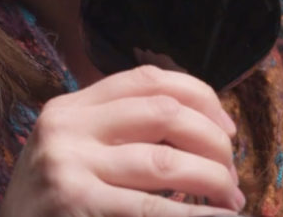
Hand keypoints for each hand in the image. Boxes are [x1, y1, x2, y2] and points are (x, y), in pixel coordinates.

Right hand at [0, 65, 245, 215]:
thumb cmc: (50, 206)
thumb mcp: (71, 153)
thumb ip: (119, 132)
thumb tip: (202, 126)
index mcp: (69, 108)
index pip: (147, 79)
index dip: (199, 96)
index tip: (226, 127)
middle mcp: (66, 129)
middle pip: (164, 112)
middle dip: (212, 139)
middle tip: (232, 169)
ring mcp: (69, 168)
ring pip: (166, 162)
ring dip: (213, 179)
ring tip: (232, 197)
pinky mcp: (77, 206)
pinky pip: (154, 208)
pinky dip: (197, 215)